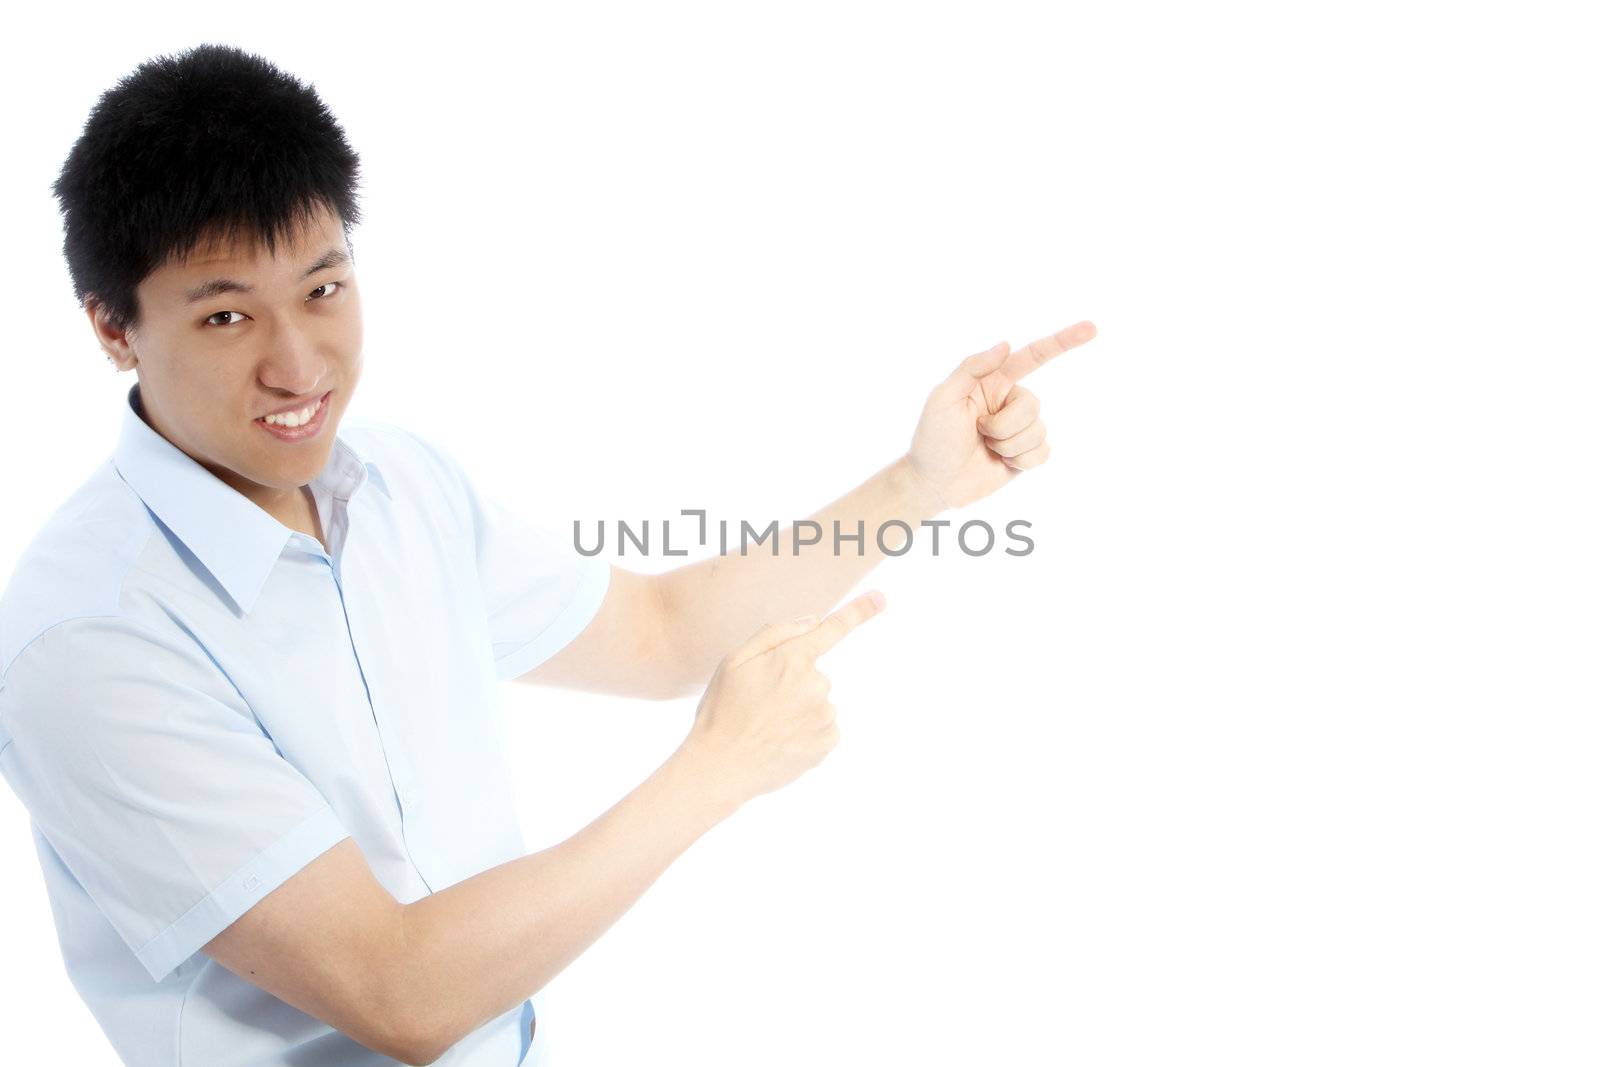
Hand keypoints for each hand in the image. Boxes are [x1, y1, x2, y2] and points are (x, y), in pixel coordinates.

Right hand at [679, 591, 887, 807]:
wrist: (720, 768)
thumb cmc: (722, 710)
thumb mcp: (734, 661)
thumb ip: (775, 633)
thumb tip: (813, 620)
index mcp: (792, 658)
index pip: (832, 629)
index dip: (859, 611)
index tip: (881, 598)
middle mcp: (816, 683)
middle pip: (813, 674)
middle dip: (792, 684)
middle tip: (760, 705)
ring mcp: (825, 714)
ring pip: (817, 702)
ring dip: (798, 710)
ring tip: (767, 727)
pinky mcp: (829, 741)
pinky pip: (823, 726)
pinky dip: (806, 731)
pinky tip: (782, 741)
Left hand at [904, 320, 1097, 508]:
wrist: (934, 482)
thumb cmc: (933, 437)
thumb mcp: (943, 398)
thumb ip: (972, 368)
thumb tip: (1006, 345)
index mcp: (993, 381)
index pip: (1032, 357)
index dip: (1062, 342)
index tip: (1090, 328)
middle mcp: (1010, 401)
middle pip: (1033, 404)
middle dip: (1005, 425)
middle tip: (978, 432)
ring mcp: (1019, 428)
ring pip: (1038, 431)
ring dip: (1008, 445)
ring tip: (986, 448)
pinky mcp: (1026, 454)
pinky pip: (1043, 453)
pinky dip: (1021, 461)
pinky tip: (1001, 462)